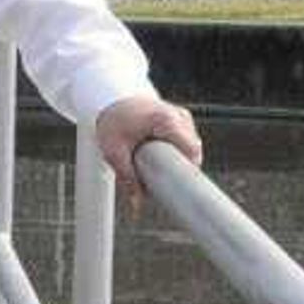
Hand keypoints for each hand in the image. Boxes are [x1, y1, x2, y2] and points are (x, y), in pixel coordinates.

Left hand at [93, 94, 202, 211]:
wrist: (111, 98)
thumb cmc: (112, 121)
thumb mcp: (114, 151)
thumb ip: (126, 178)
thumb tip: (136, 204)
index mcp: (166, 121)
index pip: (192, 152)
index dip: (187, 172)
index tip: (178, 188)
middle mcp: (179, 116)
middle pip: (193, 152)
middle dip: (180, 169)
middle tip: (160, 181)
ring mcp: (182, 116)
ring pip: (192, 147)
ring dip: (179, 160)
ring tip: (158, 166)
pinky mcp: (181, 119)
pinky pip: (187, 141)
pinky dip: (178, 152)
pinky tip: (164, 157)